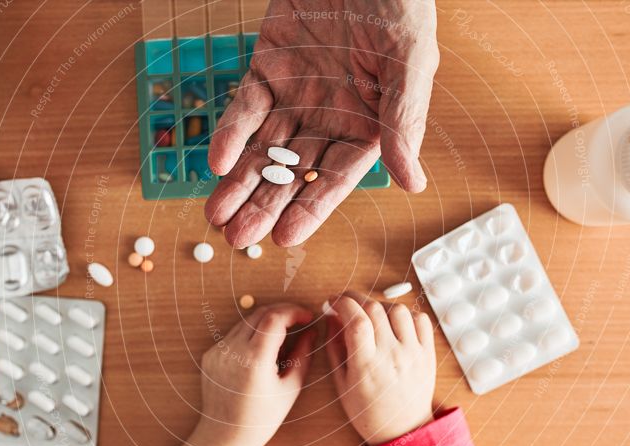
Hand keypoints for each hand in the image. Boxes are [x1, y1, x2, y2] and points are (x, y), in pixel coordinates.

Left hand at [172, 303, 316, 445]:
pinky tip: (263, 349)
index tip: (308, 316)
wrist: (223, 436)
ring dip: (267, 321)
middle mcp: (232, 351)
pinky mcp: (211, 354)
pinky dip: (252, 333)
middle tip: (300, 320)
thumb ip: (303, 355)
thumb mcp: (290, 389)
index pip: (275, 318)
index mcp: (254, 360)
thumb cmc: (260, 419)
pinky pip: (234, 334)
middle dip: (283, 311)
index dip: (294, 311)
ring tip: (284, 336)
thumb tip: (312, 332)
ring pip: (246, 320)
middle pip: (260, 313)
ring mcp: (218, 351)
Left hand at [205, 0, 438, 247]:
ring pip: (263, 149)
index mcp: (367, 126)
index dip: (310, 208)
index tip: (284, 237)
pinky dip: (230, 133)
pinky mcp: (267, 69)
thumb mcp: (409, 60)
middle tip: (236, 239)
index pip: (335, 178)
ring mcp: (296, 95)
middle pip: (292, 172)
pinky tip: (217, 161)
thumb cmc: (396, 3)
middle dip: (264, 205)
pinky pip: (245, 107)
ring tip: (215, 216)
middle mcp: (329, 118)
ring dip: (239, 182)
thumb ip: (404, 121)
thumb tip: (414, 183)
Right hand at [326, 291, 435, 445]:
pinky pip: (421, 320)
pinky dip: (407, 315)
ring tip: (372, 315)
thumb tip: (332, 318)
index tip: (334, 302)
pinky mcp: (428, 354)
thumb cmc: (369, 411)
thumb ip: (335, 348)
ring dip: (381, 306)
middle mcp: (392, 355)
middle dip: (356, 298)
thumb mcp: (342, 383)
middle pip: (374, 309)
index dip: (342, 303)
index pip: (355, 319)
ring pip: (398, 310)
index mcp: (366, 365)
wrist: (403, 431)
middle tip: (347, 302)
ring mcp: (413, 353)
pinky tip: (395, 324)